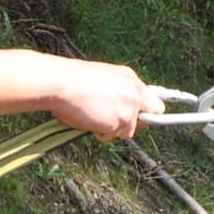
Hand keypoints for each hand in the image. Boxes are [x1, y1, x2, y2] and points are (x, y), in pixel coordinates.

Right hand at [44, 59, 165, 140]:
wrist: (61, 83)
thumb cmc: (70, 81)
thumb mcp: (99, 80)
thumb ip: (114, 93)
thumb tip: (115, 108)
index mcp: (128, 77)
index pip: (152, 97)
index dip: (147, 111)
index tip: (147, 117)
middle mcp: (134, 91)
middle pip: (151, 116)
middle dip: (134, 124)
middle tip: (111, 122)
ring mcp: (130, 107)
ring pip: (128, 131)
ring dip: (110, 129)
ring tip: (91, 116)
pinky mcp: (123, 120)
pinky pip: (112, 136)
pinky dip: (99, 133)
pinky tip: (88, 120)